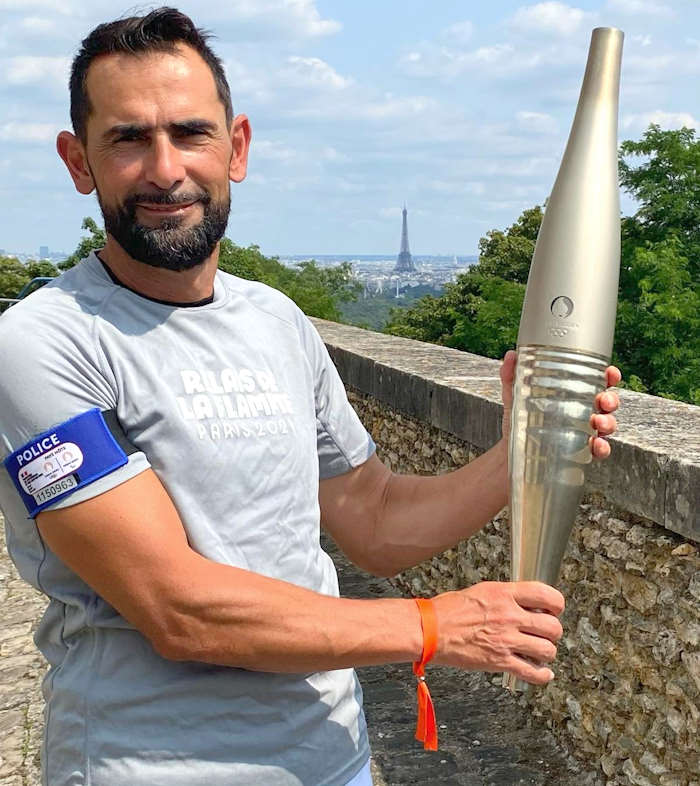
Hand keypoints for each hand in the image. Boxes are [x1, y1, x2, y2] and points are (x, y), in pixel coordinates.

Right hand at [431, 581, 564, 684]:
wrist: (430, 630)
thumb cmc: (448, 610)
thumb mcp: (481, 591)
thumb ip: (506, 597)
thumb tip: (524, 603)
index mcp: (504, 594)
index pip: (546, 595)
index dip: (556, 604)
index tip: (554, 609)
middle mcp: (509, 616)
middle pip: (552, 626)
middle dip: (552, 632)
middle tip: (545, 633)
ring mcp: (506, 640)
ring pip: (548, 650)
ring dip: (547, 653)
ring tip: (539, 651)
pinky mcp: (500, 662)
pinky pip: (534, 673)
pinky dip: (542, 675)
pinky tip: (540, 671)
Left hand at [499, 350, 621, 459]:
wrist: (510, 453)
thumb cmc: (518, 422)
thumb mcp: (514, 396)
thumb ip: (511, 375)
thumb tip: (511, 355)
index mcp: (572, 395)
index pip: (596, 382)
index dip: (609, 376)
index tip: (610, 373)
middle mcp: (582, 413)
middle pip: (607, 402)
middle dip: (611, 400)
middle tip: (602, 401)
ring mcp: (583, 433)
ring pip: (607, 425)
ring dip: (608, 422)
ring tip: (597, 423)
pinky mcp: (580, 452)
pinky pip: (599, 450)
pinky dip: (602, 448)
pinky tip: (596, 445)